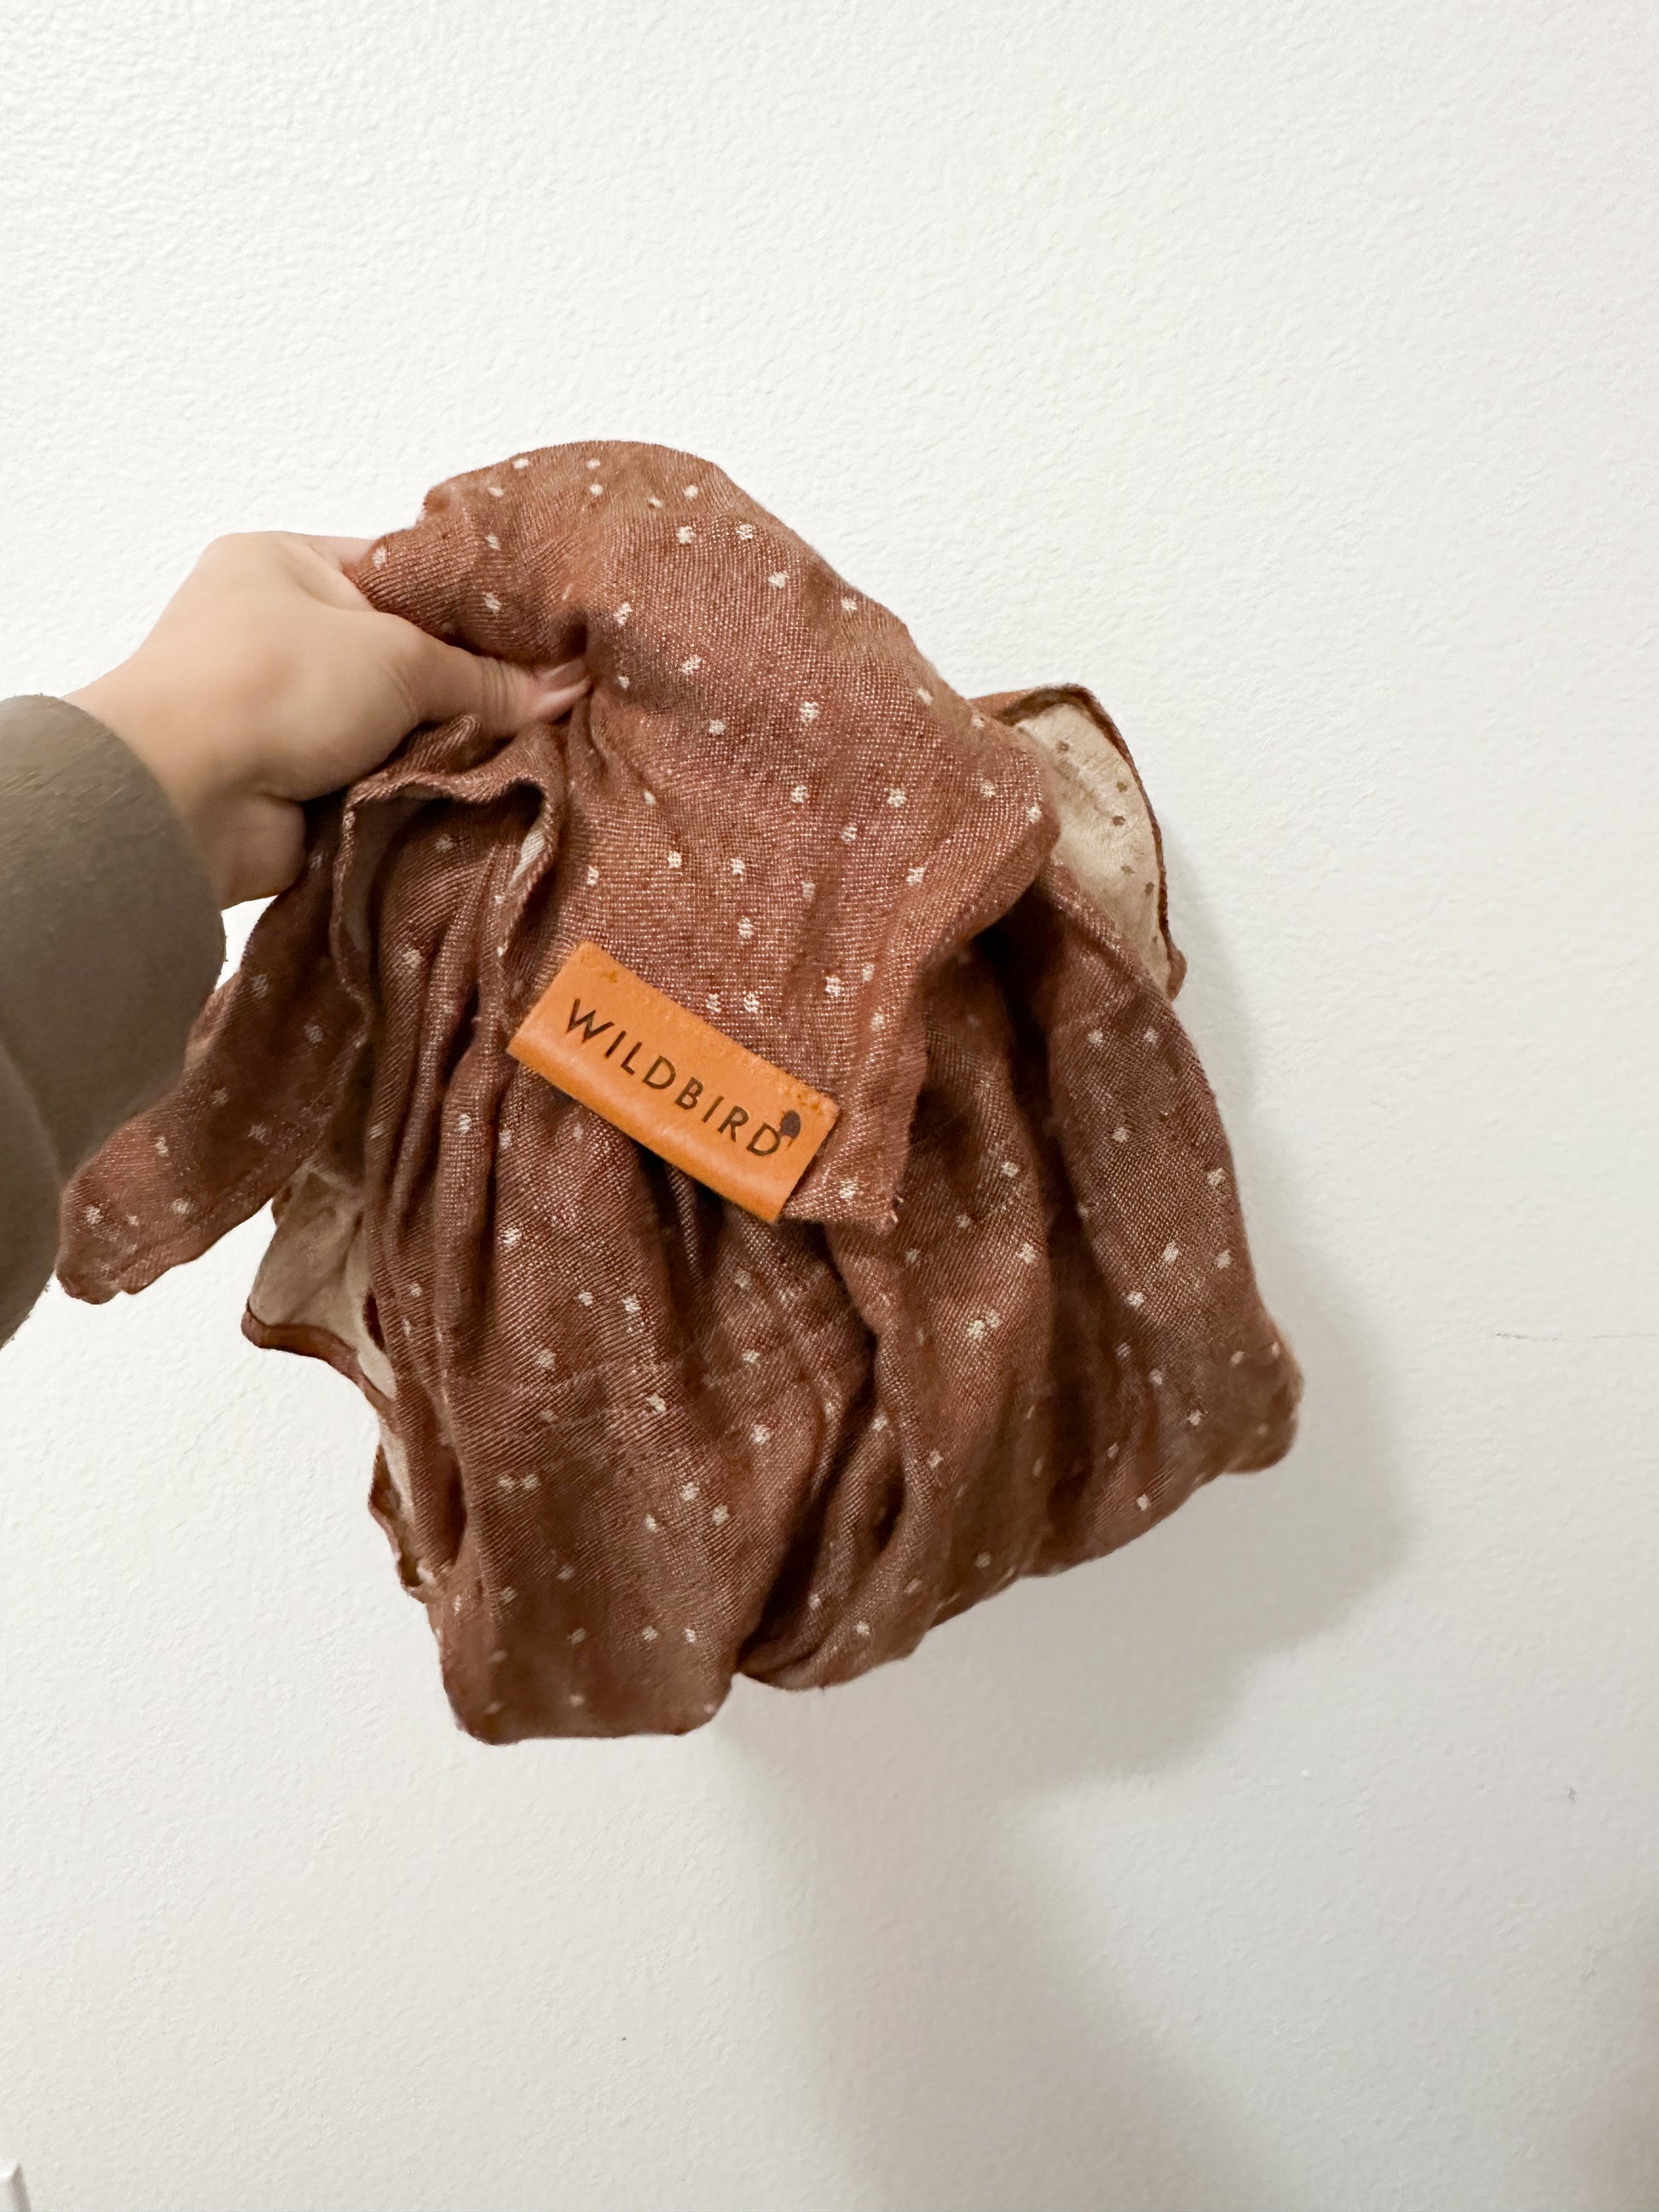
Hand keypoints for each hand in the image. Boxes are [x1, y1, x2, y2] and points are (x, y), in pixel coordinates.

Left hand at [69, 531, 587, 906]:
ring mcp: (285, 715)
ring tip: (531, 755)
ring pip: (397, 728)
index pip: (402, 575)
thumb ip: (486, 677)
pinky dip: (419, 793)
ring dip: (445, 748)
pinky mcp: (298, 788)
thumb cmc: (275, 681)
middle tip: (551, 705)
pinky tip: (482, 797)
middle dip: (466, 689)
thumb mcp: (399, 656)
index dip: (473, 610)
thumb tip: (569, 687)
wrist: (186, 796)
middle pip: (406, 659)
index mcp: (287, 563)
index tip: (544, 639)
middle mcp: (280, 632)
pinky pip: (381, 784)